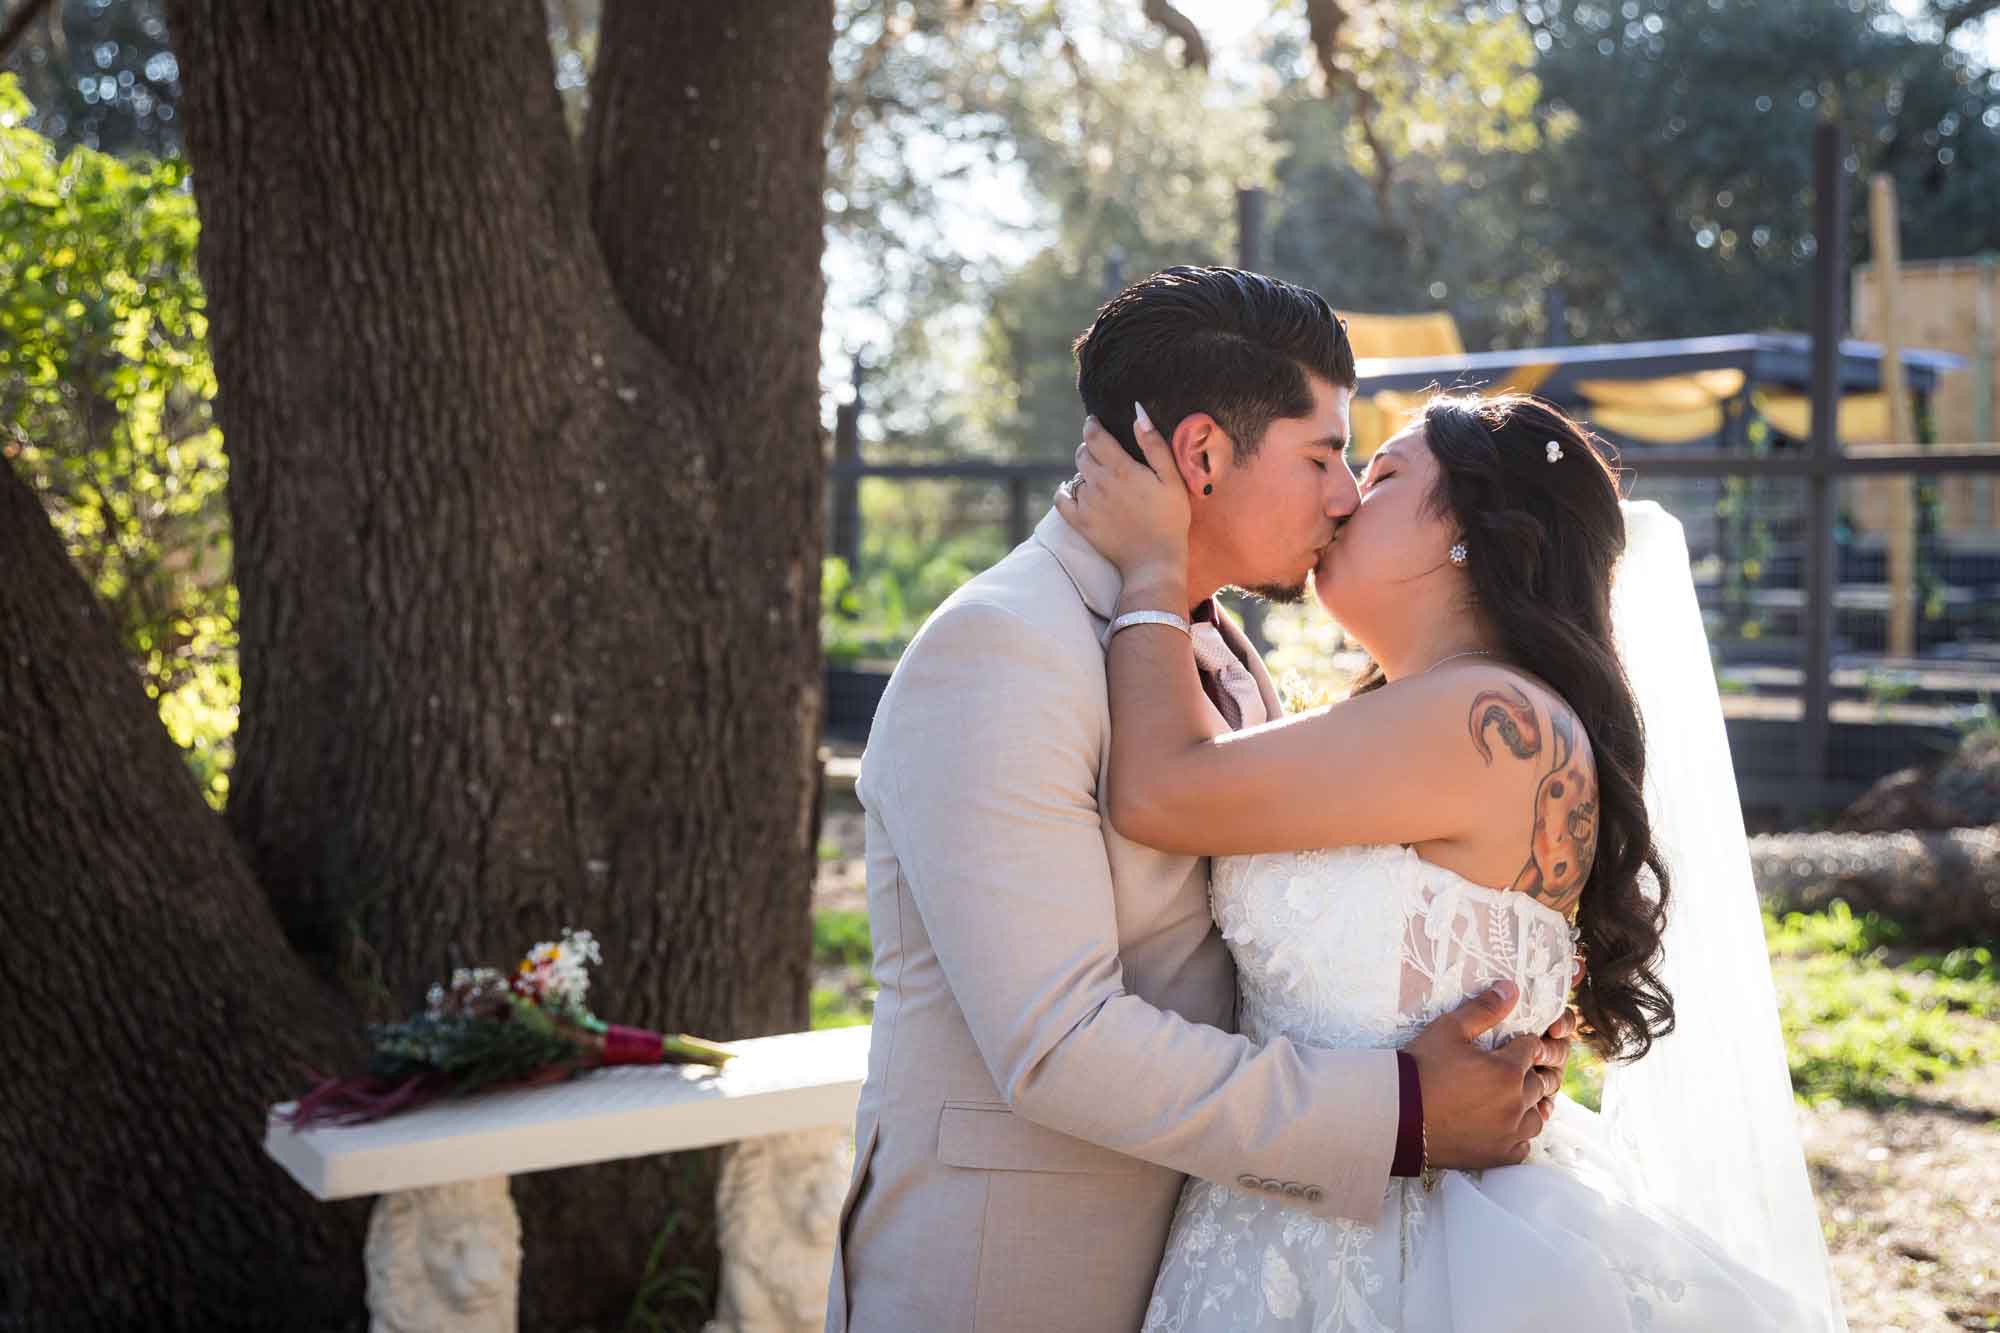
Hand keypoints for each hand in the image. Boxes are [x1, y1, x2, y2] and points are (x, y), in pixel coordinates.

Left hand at [1052, 406, 1190, 582]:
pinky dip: (1065, 491)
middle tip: (1101, 451)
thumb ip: (1154, 444)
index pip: (1094, 436)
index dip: (1092, 425)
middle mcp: (1099, 483)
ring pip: (1075, 475)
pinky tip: (1073, 490)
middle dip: (1089, 447)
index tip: (1094, 422)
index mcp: (1121, 468)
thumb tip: (1138, 413)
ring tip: (1098, 475)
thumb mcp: (1170, 478)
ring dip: (1083, 471)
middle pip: (1082, 454)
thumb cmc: (1169, 518)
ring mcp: (1087, 503)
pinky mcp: (1080, 522)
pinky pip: (1061, 499)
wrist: (1154, 560)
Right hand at [1403, 981, 1566, 1169]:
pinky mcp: (1499, 1155)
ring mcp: (1509, 1133)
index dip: (1520, 1043)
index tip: (1508, 1044)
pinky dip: (1516, 1134)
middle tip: (1504, 1069)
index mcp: (1508, 1070)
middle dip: (1526, 1072)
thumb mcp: (1448, 1030)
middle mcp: (1516, 1103)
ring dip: (1527, 1104)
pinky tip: (1501, 1125)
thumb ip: (1484, 1009)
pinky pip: (1523, 1144)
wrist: (1397, 1115)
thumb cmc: (1421, 1068)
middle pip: (1539, 1082)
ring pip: (1536, 1115)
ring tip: (1507, 1098)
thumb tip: (1511, 988)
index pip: (1532, 1048)